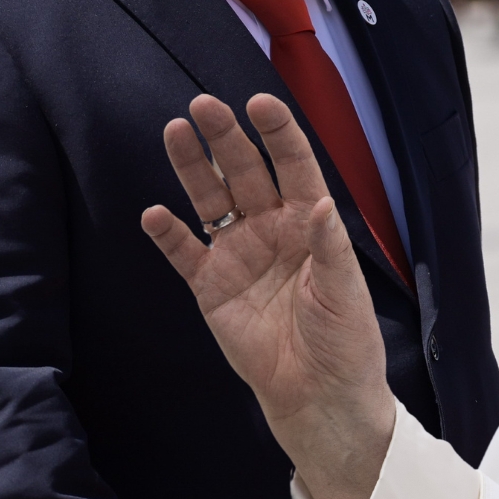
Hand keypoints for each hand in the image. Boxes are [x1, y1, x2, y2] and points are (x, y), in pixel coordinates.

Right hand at [142, 94, 394, 498]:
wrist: (318, 395)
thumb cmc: (344, 339)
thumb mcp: (345, 291)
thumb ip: (329, 246)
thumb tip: (320, 203)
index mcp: (310, 221)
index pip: (293, 165)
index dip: (277, 133)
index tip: (259, 102)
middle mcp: (271, 228)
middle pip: (243, 172)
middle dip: (225, 137)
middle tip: (202, 105)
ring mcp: (237, 254)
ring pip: (210, 200)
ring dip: (191, 168)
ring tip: (174, 132)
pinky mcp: (211, 287)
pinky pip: (184, 253)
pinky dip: (168, 234)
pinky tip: (154, 214)